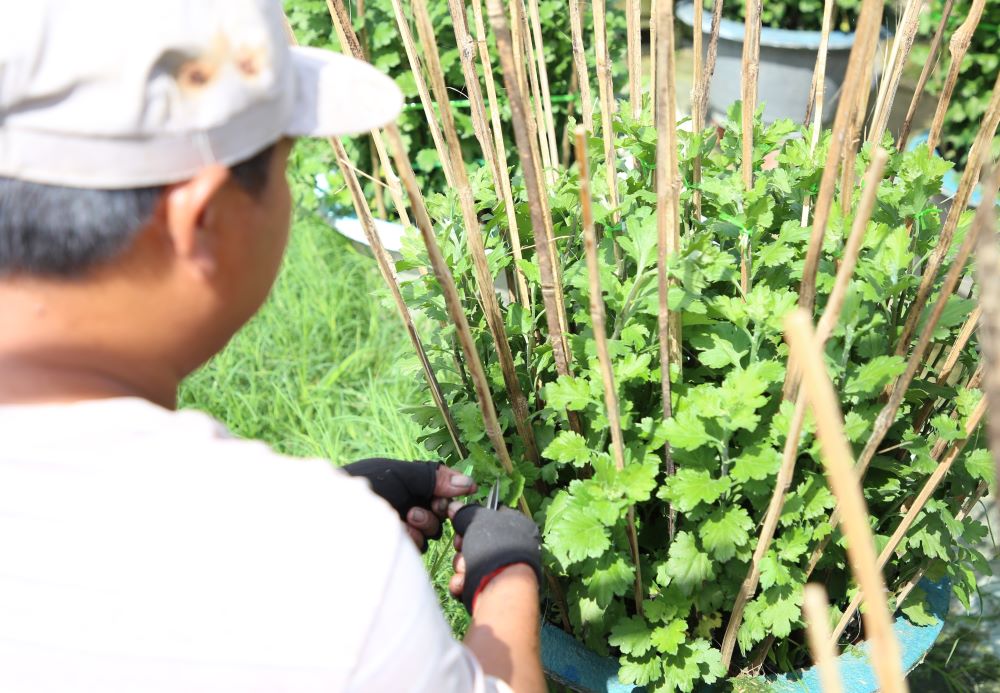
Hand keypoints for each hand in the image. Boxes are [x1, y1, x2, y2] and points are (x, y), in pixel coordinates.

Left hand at [342, 458, 476, 551]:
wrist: (336, 514)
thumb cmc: (365, 486)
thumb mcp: (401, 474)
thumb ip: (435, 478)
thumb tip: (469, 484)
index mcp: (409, 483)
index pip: (443, 488)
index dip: (451, 491)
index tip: (454, 492)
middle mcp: (408, 504)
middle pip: (442, 510)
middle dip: (438, 508)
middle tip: (429, 506)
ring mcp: (403, 527)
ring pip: (434, 530)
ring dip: (425, 523)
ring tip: (407, 517)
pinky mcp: (398, 548)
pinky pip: (421, 545)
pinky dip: (414, 537)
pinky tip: (400, 532)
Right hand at [447, 502, 541, 613]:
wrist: (498, 587)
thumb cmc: (493, 547)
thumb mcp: (476, 520)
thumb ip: (464, 513)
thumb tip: (453, 506)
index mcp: (517, 527)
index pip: (491, 516)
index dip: (473, 519)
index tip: (460, 523)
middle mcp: (512, 548)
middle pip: (476, 541)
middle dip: (463, 546)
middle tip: (461, 546)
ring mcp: (501, 571)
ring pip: (469, 562)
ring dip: (461, 565)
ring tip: (465, 569)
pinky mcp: (489, 590)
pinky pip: (468, 581)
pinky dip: (461, 582)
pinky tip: (463, 583)